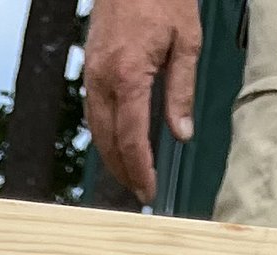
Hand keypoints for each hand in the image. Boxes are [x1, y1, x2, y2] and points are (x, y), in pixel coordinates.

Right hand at [82, 0, 201, 203]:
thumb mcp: (186, 40)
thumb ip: (182, 90)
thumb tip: (182, 132)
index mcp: (128, 76)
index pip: (131, 139)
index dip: (140, 170)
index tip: (149, 190)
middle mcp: (103, 81)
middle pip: (108, 143)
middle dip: (124, 172)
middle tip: (141, 191)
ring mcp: (92, 76)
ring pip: (96, 131)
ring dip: (112, 158)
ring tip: (130, 174)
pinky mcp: (90, 69)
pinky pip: (93, 113)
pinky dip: (104, 135)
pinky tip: (118, 143)